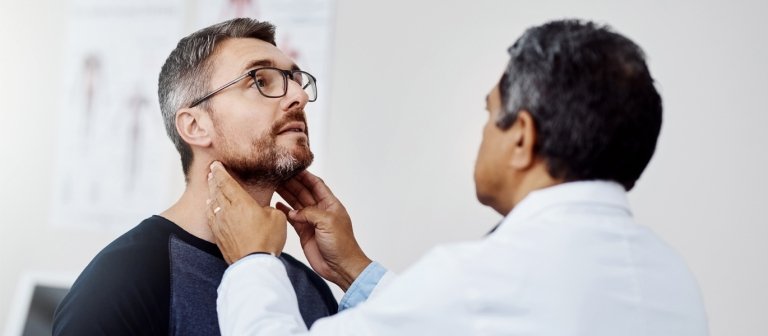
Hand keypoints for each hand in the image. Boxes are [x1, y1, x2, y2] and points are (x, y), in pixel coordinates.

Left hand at [207, 161, 286, 263]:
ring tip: (210, 188)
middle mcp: (227, 210)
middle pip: (217, 191)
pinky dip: (210, 209)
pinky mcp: (218, 235)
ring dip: (211, 193)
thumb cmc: (267, 240)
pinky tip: (210, 207)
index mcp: (241, 202)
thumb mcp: (277, 218)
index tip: (216, 164)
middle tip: (211, 172)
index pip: (226, 182)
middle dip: (214, 179)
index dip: (220, 171)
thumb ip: (269, 208)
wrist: (254, 264)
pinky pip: (211, 217)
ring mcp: (220, 223)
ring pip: (212, 203)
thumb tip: (262, 210)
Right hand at [277, 171, 371, 290]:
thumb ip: (310, 213)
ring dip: (286, 195)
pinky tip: (276, 205)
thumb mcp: (327, 223)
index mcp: (331, 204)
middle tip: (278, 176)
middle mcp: (321, 211)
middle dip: (292, 184)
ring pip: (297, 204)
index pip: (317, 185)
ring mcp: (312, 221)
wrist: (341, 267)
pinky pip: (292, 218)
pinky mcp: (304, 232)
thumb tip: (294, 212)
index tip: (293, 168)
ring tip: (273, 186)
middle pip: (304, 192)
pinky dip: (285, 211)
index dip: (305, 176)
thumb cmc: (341, 244)